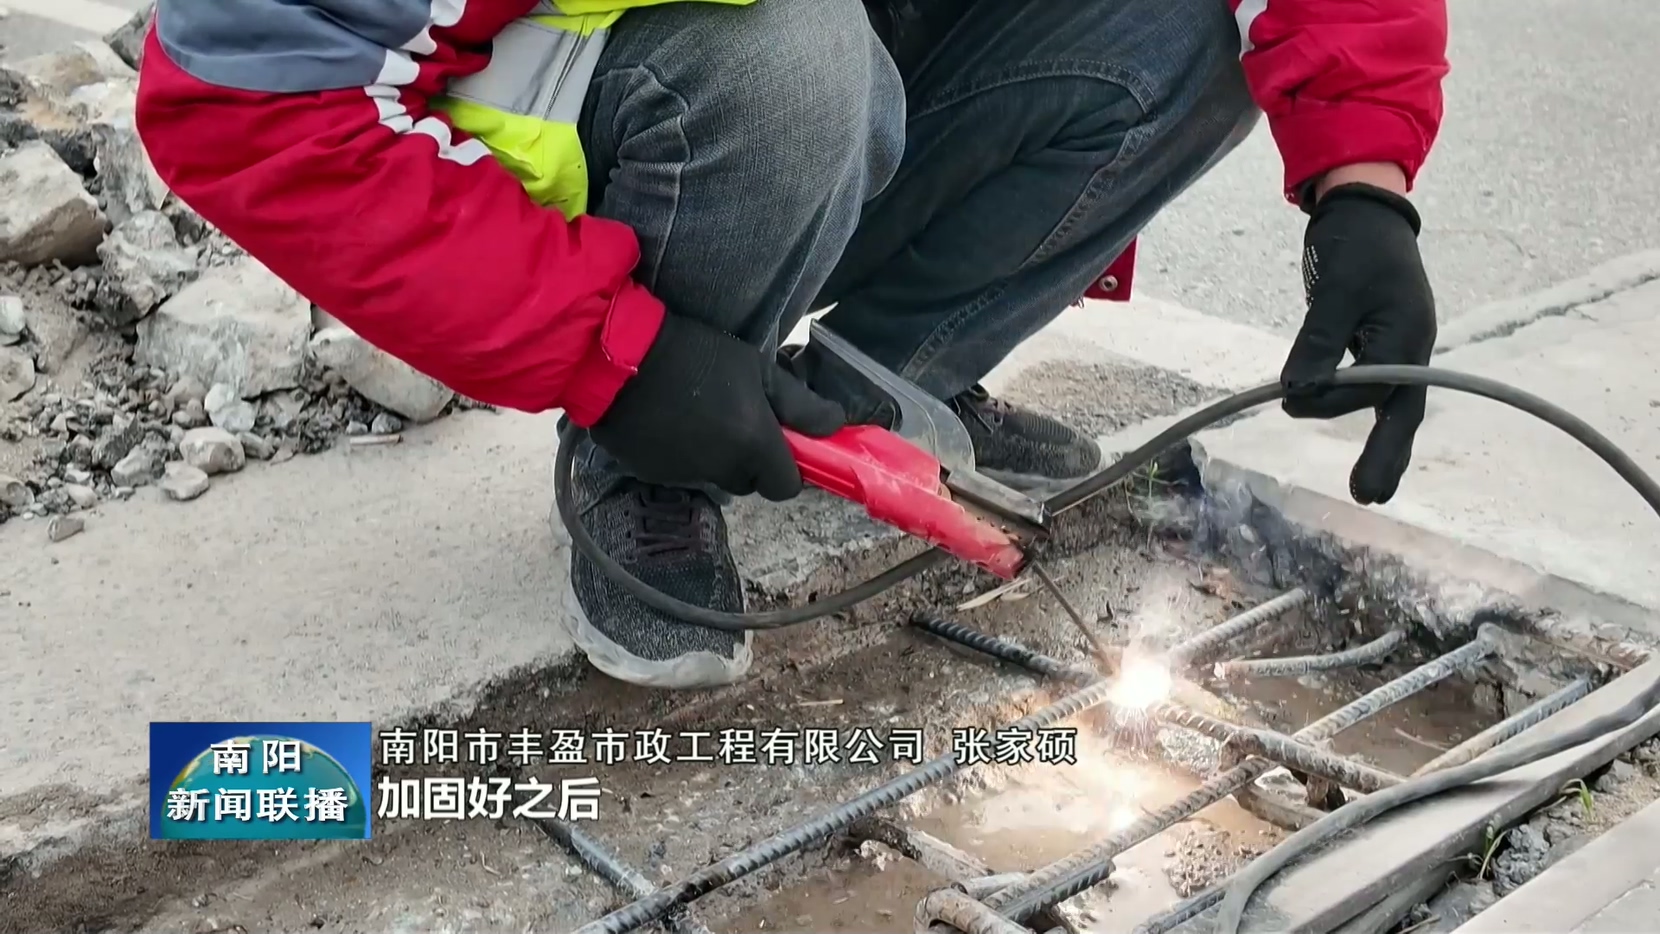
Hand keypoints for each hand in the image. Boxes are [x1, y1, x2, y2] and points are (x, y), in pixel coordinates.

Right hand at [590, 314, 846, 499]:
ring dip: (718, 457)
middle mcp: (721, 469)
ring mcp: (684, 475)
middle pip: (751, 483)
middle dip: (752, 460)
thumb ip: (800, 404)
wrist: (618, 354)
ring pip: (716, 478)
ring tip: (701, 415)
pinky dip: (684, 455)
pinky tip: (671, 421)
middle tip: (739, 420)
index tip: (781, 443)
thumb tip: (836, 425)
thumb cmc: (696, 353)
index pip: (787, 487)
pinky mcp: (652, 473)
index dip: (789, 469)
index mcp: (752, 444)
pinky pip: (682, 472)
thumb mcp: (755, 367)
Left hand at [1281, 181, 1436, 504]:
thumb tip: (1296, 393)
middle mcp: (1411, 347)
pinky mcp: (1382, 340)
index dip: (1328, 399)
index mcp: (1408, 337)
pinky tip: (1348, 425)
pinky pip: (1375, 384)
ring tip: (1369, 486)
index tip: (1287, 398)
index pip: (1370, 389)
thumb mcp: (1332, 293)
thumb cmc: (1354, 244)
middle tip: (1369, 497)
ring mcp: (1400, 344)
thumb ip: (1317, 344)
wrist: (1365, 208)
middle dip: (1386, 456)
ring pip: (1390, 403)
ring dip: (1380, 442)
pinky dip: (1362, 407)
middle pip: (1401, 412)